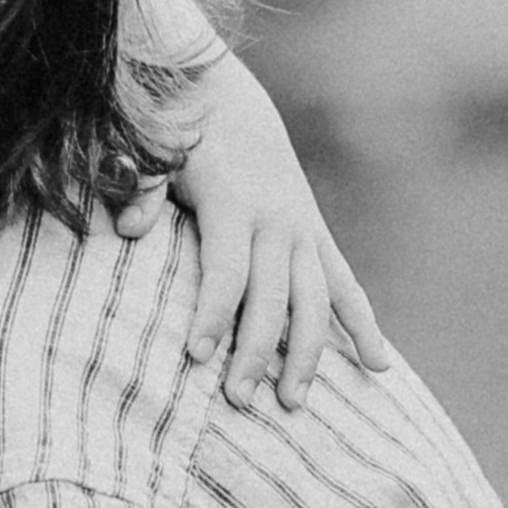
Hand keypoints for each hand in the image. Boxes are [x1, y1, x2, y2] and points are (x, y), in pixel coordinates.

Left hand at [166, 60, 388, 409]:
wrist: (229, 105)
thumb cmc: (179, 141)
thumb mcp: (156, 157)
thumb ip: (143, 191)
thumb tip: (130, 229)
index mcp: (234, 204)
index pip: (227, 270)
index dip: (215, 313)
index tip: (198, 356)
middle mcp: (277, 221)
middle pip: (272, 297)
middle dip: (256, 351)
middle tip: (237, 400)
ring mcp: (303, 231)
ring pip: (315, 301)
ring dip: (306, 354)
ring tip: (292, 403)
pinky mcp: (316, 237)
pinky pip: (346, 286)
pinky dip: (364, 325)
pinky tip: (378, 367)